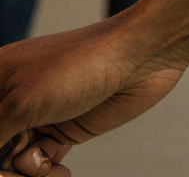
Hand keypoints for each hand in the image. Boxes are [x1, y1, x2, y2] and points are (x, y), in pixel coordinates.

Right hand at [0, 18, 186, 174]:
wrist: (141, 56)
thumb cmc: (79, 66)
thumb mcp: (20, 103)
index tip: (9, 149)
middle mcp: (9, 99)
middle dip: (3, 168)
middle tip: (26, 166)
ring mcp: (35, 116)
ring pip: (11, 161)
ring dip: (24, 173)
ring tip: (41, 167)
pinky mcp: (61, 131)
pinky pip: (37, 164)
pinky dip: (44, 171)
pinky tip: (60, 169)